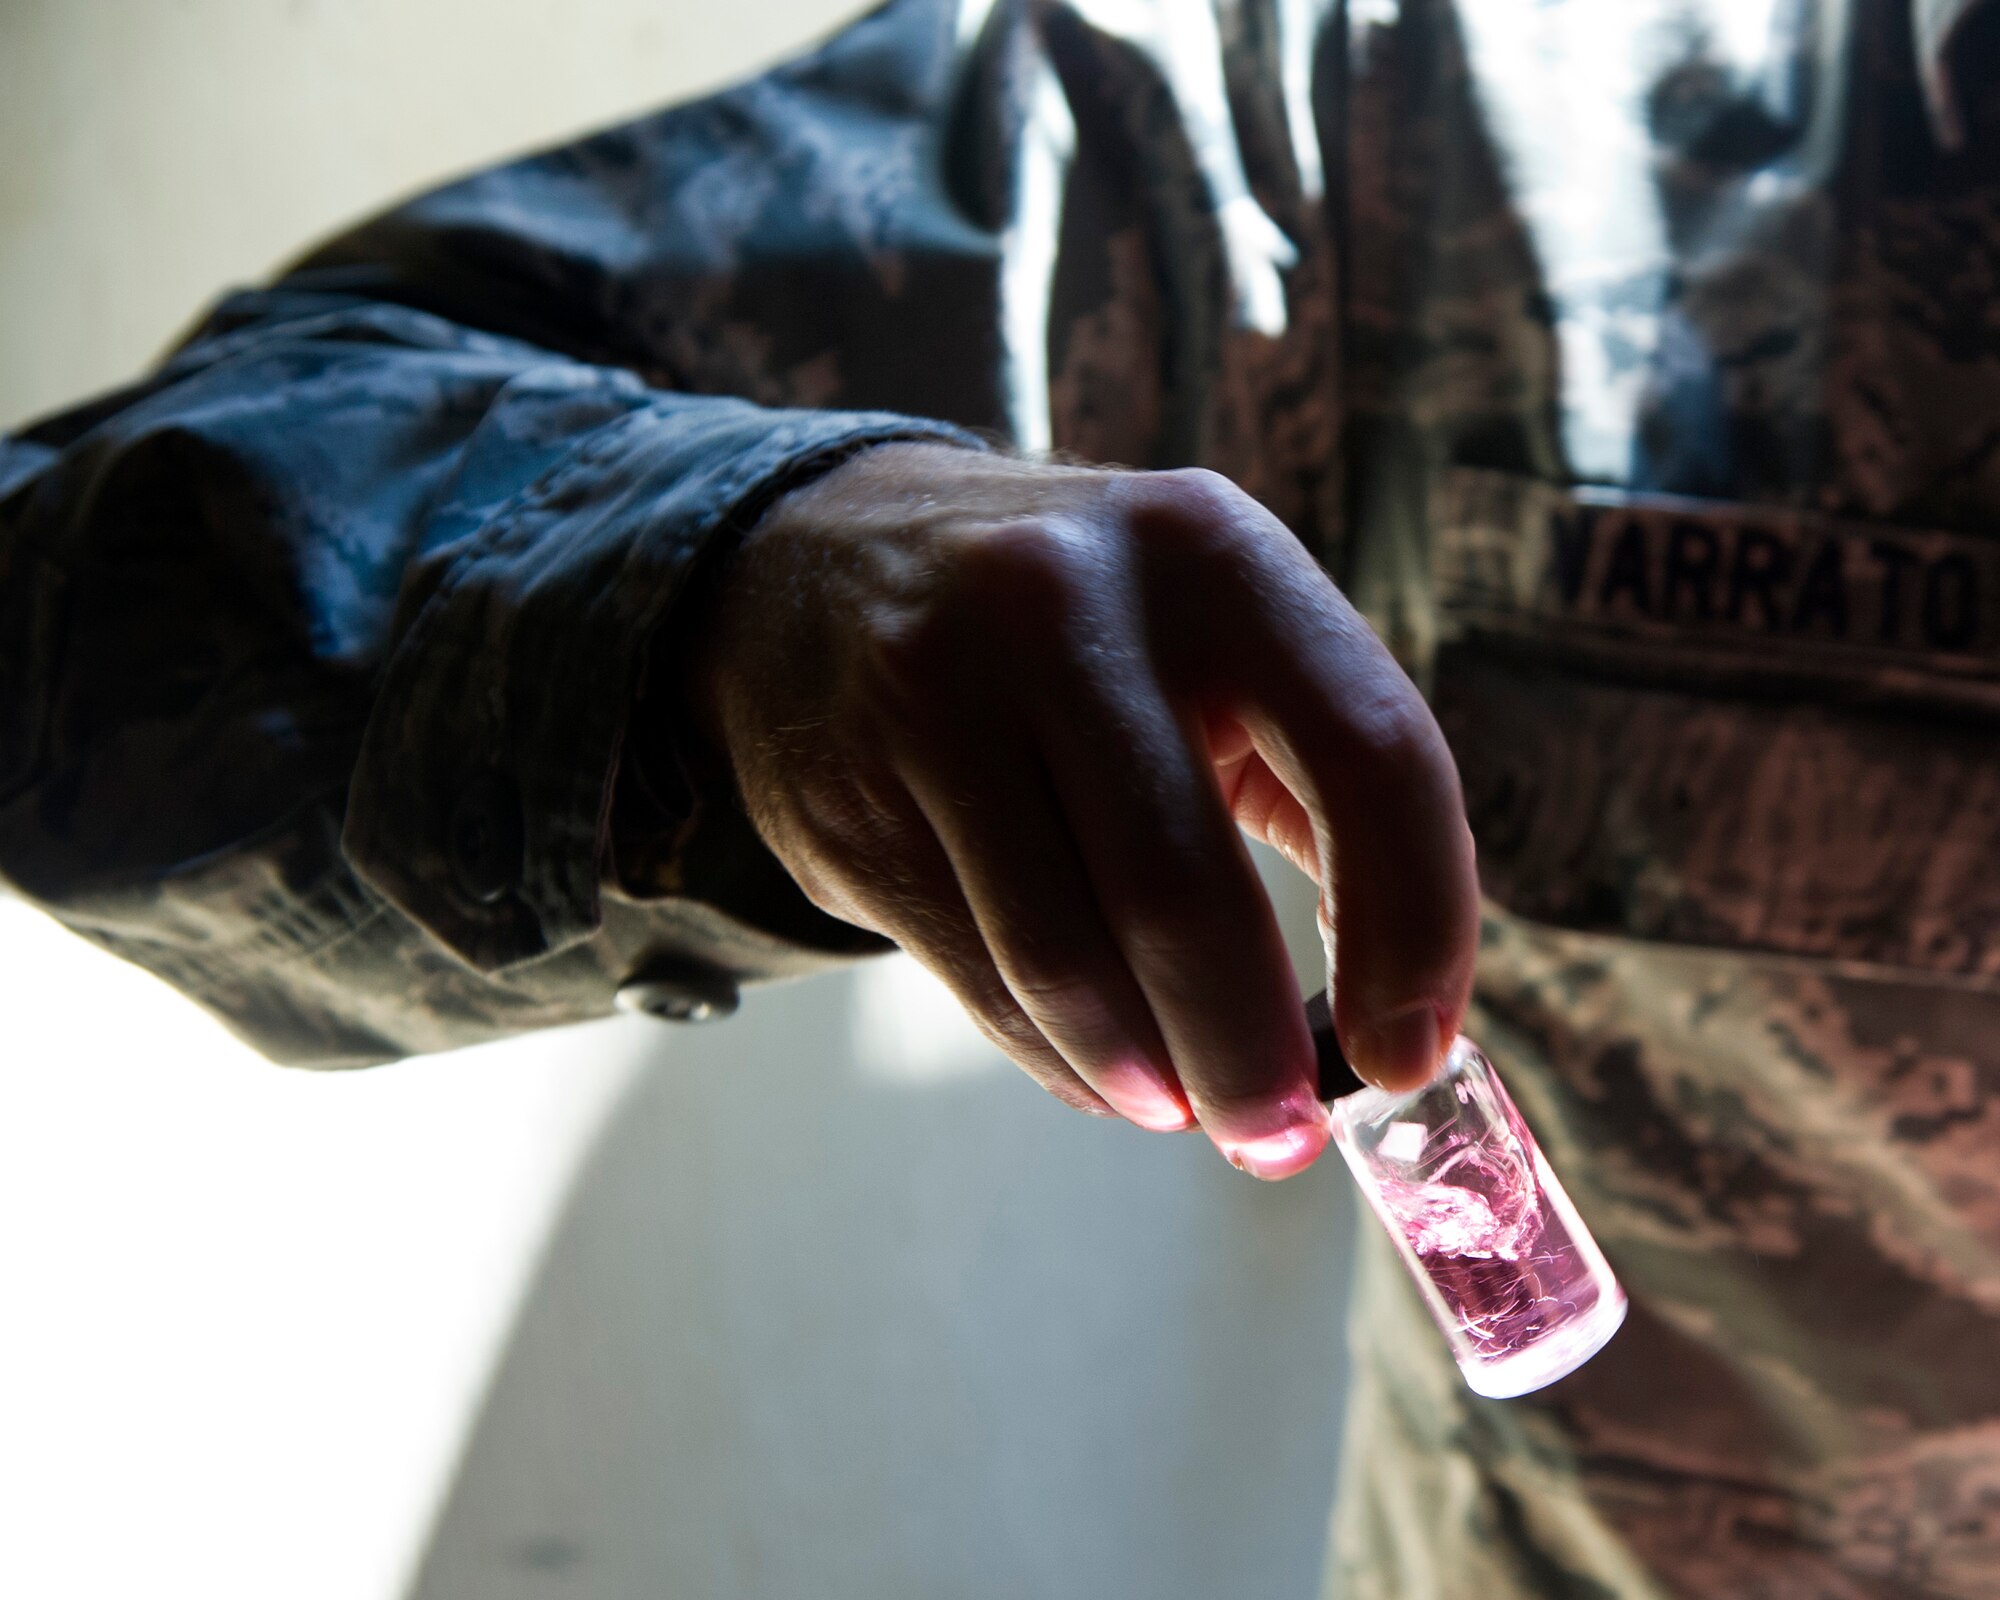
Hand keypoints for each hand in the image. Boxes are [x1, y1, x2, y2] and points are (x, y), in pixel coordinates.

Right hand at [684, 444, 1478, 1177]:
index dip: (1415, 929)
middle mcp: (1065, 604)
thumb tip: (1394, 1017)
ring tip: (1188, 1110)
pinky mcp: (851, 794)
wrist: (821, 568)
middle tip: (1280, 1138)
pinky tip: (1107, 1072)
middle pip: (1186, 892)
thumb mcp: (1212, 627)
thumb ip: (1320, 784)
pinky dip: (1062, 1055)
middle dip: (1249, 1057)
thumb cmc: (1077, 630)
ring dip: (1148, 1077)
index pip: (1372, 754)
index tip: (1405, 1055)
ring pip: (1065, 957)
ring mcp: (936, 696)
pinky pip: (979, 978)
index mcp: (1212, 552)